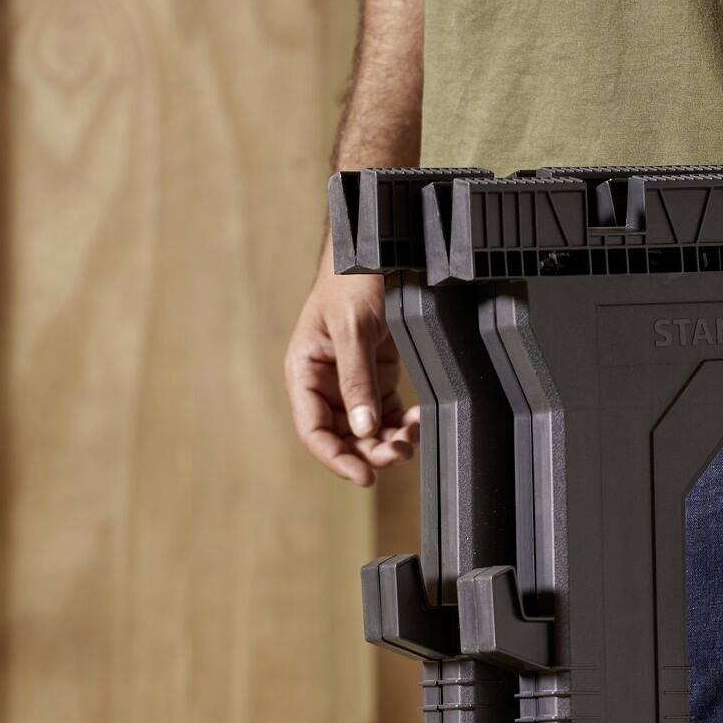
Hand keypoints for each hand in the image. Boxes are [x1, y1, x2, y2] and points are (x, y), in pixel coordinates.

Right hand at [283, 249, 419, 486]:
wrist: (379, 247)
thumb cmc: (353, 277)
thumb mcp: (353, 327)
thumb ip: (357, 379)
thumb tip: (363, 428)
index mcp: (305, 371)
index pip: (313, 430)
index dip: (336, 458)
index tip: (364, 476)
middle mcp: (326, 382)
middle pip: (343, 436)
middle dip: (370, 452)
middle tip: (398, 456)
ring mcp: (353, 382)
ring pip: (368, 430)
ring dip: (389, 443)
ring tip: (411, 441)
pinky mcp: (379, 377)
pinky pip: (388, 414)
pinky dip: (403, 425)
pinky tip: (418, 423)